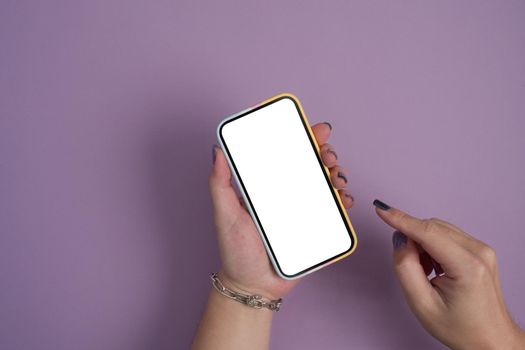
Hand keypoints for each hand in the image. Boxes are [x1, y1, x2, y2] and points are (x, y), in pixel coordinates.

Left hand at [208, 122, 353, 299]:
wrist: (253, 286)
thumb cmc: (236, 250)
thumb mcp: (225, 213)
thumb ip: (219, 183)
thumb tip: (217, 150)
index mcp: (268, 186)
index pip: (286, 154)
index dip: (302, 138)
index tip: (313, 129)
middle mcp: (287, 194)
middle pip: (311, 165)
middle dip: (325, 152)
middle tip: (326, 154)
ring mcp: (303, 211)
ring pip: (326, 184)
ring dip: (337, 173)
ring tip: (335, 177)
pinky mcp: (316, 229)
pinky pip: (335, 212)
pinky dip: (343, 202)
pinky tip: (343, 200)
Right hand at [373, 200, 524, 349]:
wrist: (491, 339)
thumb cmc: (461, 328)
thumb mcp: (422, 304)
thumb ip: (405, 268)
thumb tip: (399, 240)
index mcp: (468, 266)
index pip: (427, 232)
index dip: (401, 219)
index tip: (381, 209)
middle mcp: (479, 252)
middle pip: (432, 228)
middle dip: (412, 240)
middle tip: (410, 267)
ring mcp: (482, 249)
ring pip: (438, 229)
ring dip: (422, 244)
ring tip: (425, 273)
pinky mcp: (479, 250)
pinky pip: (446, 235)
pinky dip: (432, 247)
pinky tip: (433, 268)